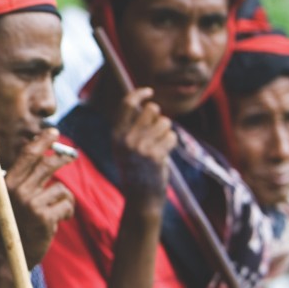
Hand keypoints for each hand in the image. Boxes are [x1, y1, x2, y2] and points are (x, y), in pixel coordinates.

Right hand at [0, 129, 75, 268]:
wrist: (7, 257)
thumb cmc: (12, 226)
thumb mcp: (10, 200)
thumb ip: (23, 181)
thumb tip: (44, 157)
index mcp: (6, 184)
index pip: (27, 155)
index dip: (42, 141)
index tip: (53, 131)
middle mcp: (16, 190)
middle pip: (47, 164)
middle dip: (63, 159)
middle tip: (71, 157)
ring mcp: (31, 203)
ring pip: (61, 188)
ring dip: (63, 200)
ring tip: (55, 212)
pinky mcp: (45, 217)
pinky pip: (67, 205)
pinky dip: (66, 213)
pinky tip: (56, 222)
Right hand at [113, 87, 175, 209]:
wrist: (140, 196)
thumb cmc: (135, 169)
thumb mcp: (124, 147)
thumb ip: (130, 127)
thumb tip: (147, 105)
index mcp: (116, 134)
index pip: (126, 104)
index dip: (139, 94)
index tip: (148, 91)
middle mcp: (126, 138)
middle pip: (151, 110)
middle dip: (158, 117)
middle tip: (156, 131)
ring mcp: (141, 146)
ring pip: (164, 122)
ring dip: (166, 132)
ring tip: (159, 146)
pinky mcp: (156, 154)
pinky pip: (172, 136)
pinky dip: (171, 143)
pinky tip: (164, 154)